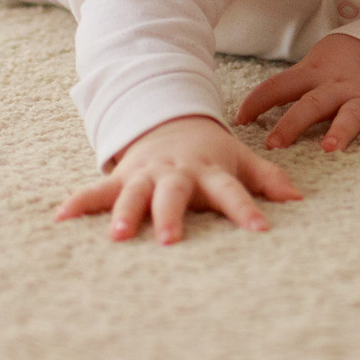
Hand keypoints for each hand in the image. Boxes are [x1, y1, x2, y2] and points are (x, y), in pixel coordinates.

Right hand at [52, 115, 300, 243]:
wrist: (169, 119)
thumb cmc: (211, 152)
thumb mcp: (241, 159)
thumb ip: (268, 179)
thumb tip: (299, 199)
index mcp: (210, 170)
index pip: (232, 192)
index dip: (246, 210)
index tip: (260, 230)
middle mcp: (176, 173)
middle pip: (175, 193)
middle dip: (171, 215)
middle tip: (171, 240)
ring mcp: (146, 174)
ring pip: (134, 193)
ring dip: (126, 213)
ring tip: (119, 236)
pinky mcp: (122, 177)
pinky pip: (97, 191)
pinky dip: (79, 203)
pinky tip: (60, 219)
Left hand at [236, 32, 359, 152]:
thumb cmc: (337, 65)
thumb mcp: (309, 68)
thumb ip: (284, 89)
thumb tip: (240, 116)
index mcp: (313, 75)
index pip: (278, 86)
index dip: (257, 102)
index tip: (238, 120)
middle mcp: (336, 85)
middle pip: (311, 104)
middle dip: (293, 124)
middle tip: (275, 144)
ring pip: (350, 114)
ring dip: (341, 130)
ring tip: (332, 147)